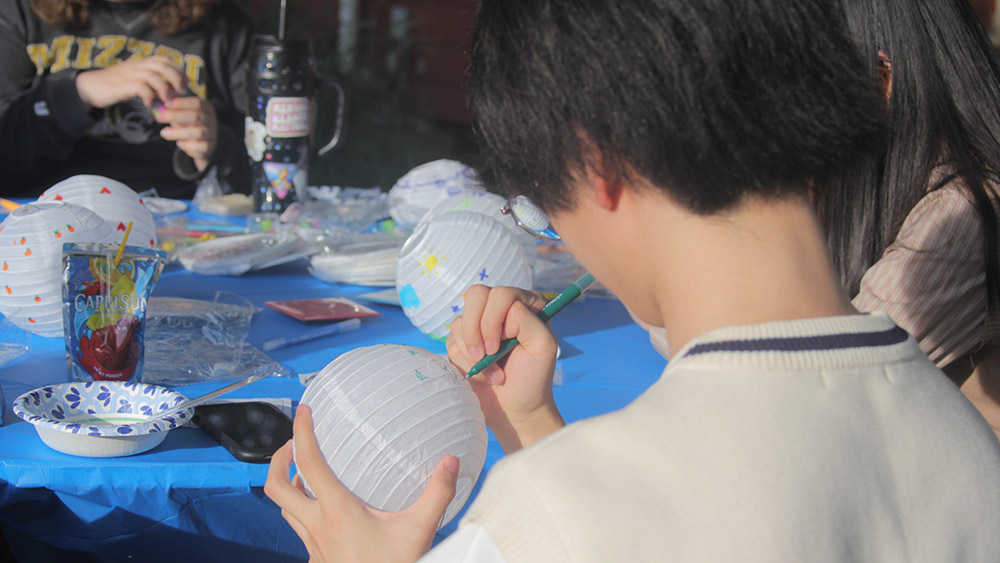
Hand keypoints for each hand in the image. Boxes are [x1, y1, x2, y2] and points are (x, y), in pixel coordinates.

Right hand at [75, 56, 184, 109]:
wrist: (89, 87)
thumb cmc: (115, 86)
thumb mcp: (136, 82)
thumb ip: (152, 84)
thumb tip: (172, 91)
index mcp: (141, 63)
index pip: (164, 59)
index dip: (178, 70)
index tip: (186, 83)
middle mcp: (136, 66)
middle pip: (162, 65)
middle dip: (176, 78)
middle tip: (180, 92)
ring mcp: (128, 74)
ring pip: (153, 75)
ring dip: (164, 89)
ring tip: (167, 101)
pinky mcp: (121, 86)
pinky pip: (141, 87)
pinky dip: (149, 96)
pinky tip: (149, 105)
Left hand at [157, 96, 217, 171]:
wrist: (202, 144)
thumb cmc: (190, 125)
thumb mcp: (183, 115)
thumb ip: (174, 111)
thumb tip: (160, 109)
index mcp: (206, 108)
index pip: (196, 103)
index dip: (181, 103)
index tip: (166, 104)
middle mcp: (211, 119)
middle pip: (196, 116)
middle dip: (175, 116)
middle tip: (159, 117)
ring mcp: (212, 133)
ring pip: (199, 132)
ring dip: (179, 132)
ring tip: (164, 133)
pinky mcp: (210, 146)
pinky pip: (201, 146)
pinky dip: (189, 146)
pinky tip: (179, 144)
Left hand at [264, 405, 458, 562]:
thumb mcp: (420, 530)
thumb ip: (437, 493)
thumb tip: (450, 461)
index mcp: (336, 511)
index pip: (309, 462)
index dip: (301, 432)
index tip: (303, 411)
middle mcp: (317, 526)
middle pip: (275, 487)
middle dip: (277, 459)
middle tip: (292, 444)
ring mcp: (313, 546)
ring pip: (283, 510)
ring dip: (287, 487)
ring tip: (303, 473)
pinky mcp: (317, 561)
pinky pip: (299, 532)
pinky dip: (302, 514)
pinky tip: (323, 514)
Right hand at [446, 285, 563, 451]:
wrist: (515, 409)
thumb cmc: (533, 378)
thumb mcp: (543, 346)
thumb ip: (527, 320)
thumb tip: (504, 309)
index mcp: (525, 304)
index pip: (500, 293)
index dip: (494, 320)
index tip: (500, 346)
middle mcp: (501, 309)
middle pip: (475, 295)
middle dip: (476, 329)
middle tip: (486, 354)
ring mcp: (480, 324)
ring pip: (460, 321)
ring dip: (473, 353)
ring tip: (492, 373)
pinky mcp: (463, 342)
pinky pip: (450, 341)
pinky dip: (464, 362)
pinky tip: (482, 375)